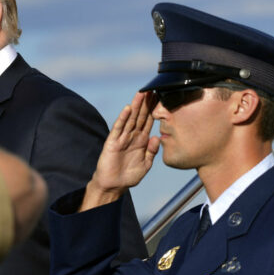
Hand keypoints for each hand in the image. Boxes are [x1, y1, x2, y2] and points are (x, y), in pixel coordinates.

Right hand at [80, 92, 159, 210]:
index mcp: (141, 141)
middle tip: (152, 89)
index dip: (155, 110)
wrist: (113, 185)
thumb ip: (152, 151)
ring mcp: (122, 138)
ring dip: (136, 106)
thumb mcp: (146, 164)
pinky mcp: (112, 142)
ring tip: (141, 93)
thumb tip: (158, 137)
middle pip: (140, 116)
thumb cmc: (129, 176)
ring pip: (130, 119)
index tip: (161, 98)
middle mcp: (132, 136)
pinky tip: (127, 109)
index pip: (149, 122)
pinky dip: (123, 118)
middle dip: (146, 103)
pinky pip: (119, 128)